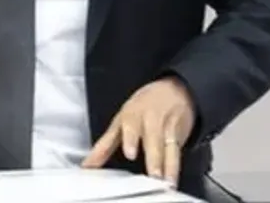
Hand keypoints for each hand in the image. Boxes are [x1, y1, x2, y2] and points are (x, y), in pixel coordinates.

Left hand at [81, 76, 195, 183]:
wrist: (176, 89)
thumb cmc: (144, 105)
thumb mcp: (121, 120)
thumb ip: (105, 145)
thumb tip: (88, 164)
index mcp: (133, 115)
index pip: (131, 126)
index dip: (131, 139)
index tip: (130, 154)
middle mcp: (152, 120)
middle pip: (154, 139)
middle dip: (154, 157)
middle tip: (153, 174)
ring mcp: (168, 127)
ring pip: (169, 147)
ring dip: (168, 166)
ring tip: (166, 180)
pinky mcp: (180, 136)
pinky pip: (177, 152)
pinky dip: (175, 167)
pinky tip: (173, 178)